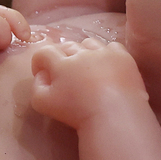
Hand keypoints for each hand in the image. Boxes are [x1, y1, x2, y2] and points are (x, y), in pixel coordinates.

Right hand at [29, 37, 144, 128]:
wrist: (114, 115)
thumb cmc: (76, 112)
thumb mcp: (43, 104)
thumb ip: (37, 85)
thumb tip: (41, 74)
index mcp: (61, 63)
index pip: (44, 52)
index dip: (40, 62)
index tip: (43, 73)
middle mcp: (82, 52)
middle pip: (68, 46)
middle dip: (62, 57)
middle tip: (66, 74)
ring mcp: (104, 53)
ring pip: (89, 44)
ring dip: (84, 52)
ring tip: (88, 68)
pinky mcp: (123, 57)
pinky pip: (112, 47)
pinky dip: (107, 54)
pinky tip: (107, 67)